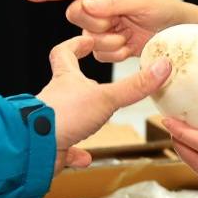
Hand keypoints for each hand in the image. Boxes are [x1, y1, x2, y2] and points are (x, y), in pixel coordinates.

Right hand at [22, 0, 197, 61]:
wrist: (179, 33)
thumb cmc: (164, 8)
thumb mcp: (141, 1)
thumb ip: (113, 3)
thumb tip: (87, 5)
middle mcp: (99, 5)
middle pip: (75, 14)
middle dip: (95, 22)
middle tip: (118, 22)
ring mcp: (103, 26)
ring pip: (87, 37)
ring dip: (109, 40)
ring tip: (129, 35)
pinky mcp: (109, 45)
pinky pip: (99, 53)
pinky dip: (114, 53)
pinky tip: (129, 46)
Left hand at [35, 35, 171, 173]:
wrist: (35, 146)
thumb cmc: (64, 115)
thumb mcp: (106, 98)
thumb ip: (135, 86)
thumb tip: (163, 66)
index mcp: (65, 79)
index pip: (64, 53)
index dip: (75, 44)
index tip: (88, 40)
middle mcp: (55, 98)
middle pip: (65, 84)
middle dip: (81, 84)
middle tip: (97, 84)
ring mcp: (51, 122)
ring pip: (66, 117)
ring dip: (80, 121)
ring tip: (96, 124)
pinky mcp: (50, 144)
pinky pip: (64, 148)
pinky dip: (75, 153)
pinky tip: (86, 158)